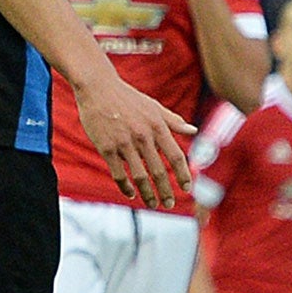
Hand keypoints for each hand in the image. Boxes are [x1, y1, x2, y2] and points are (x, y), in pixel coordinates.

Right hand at [73, 72, 193, 208]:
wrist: (98, 88)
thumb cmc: (127, 98)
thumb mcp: (154, 106)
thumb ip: (173, 121)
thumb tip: (194, 131)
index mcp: (158, 126)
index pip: (176, 156)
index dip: (183, 174)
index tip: (187, 188)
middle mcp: (143, 136)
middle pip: (159, 171)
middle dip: (166, 191)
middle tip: (169, 205)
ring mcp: (124, 143)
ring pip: (139, 176)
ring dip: (147, 194)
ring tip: (152, 204)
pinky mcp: (106, 147)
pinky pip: (118, 173)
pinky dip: (125, 186)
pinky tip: (130, 194)